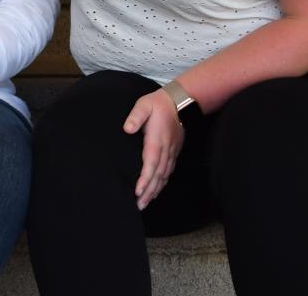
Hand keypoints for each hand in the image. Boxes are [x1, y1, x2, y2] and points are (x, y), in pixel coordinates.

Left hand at [123, 89, 184, 210]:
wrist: (180, 102)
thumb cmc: (158, 104)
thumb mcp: (144, 105)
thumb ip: (135, 117)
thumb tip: (127, 129)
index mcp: (157, 140)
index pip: (151, 163)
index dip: (145, 179)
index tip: (138, 191)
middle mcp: (165, 150)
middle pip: (157, 175)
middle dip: (148, 191)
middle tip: (139, 205)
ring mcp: (171, 152)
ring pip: (164, 176)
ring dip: (155, 190)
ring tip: (145, 203)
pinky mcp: (174, 152)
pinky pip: (168, 172)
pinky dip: (162, 183)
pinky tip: (156, 190)